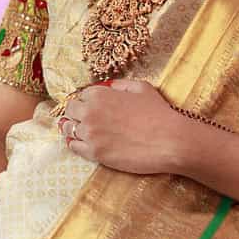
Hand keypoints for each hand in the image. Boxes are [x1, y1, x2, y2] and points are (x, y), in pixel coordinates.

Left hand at [57, 79, 187, 174]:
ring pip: (68, 129)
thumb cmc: (159, 113)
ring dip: (72, 128)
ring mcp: (90, 133)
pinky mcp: (94, 153)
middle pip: (70, 111)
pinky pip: (74, 147)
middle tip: (82, 119)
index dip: (86, 101)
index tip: (89, 106)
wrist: (169, 141)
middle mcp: (90, 112)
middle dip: (76, 113)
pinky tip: (80, 143)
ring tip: (78, 131)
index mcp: (99, 95)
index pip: (81, 95)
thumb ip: (121, 85)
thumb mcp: (142, 88)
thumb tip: (109, 87)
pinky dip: (75, 144)